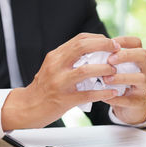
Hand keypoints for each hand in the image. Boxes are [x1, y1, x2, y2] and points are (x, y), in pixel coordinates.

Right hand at [1, 33, 119, 130]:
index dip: (98, 39)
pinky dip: (103, 92)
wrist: (27, 107)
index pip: (79, 40)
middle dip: (104, 46)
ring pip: (86, 70)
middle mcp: (56, 66)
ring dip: (104, 69)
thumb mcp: (52, 67)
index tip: (111, 42)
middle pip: (82, 48)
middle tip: (118, 50)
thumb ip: (69, 59)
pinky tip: (113, 92)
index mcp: (55, 56)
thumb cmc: (43, 88)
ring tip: (115, 71)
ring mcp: (59, 83)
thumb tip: (93, 52)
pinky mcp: (63, 100)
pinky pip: (87, 94)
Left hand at [103, 36, 145, 124]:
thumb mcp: (118, 69)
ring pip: (140, 78)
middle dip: (126, 55)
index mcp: (140, 59)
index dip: (123, 41)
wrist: (128, 107)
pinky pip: (129, 100)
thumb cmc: (119, 83)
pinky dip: (116, 98)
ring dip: (121, 77)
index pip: (137, 43)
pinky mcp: (138, 103)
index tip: (109, 43)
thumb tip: (91, 50)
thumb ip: (110, 60)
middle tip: (110, 60)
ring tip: (105, 79)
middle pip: (143, 55)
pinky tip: (105, 96)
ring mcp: (145, 86)